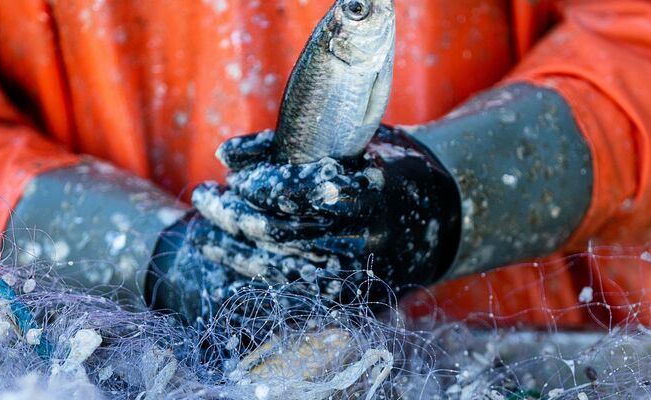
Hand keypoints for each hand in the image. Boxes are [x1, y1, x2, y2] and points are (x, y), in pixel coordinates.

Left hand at [192, 126, 460, 301]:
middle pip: (285, 233)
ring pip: (283, 270)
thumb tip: (224, 154)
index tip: (235, 179)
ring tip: (204, 233)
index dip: (263, 186)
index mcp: (375, 190)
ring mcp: (364, 273)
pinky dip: (257, 280)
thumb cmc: (388, 168)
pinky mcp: (357, 298)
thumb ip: (291, 144)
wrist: (446, 220)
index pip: (306, 191)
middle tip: (204, 197)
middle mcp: (371, 236)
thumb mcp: (352, 143)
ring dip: (235, 252)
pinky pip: (296, 295)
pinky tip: (232, 264)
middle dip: (234, 216)